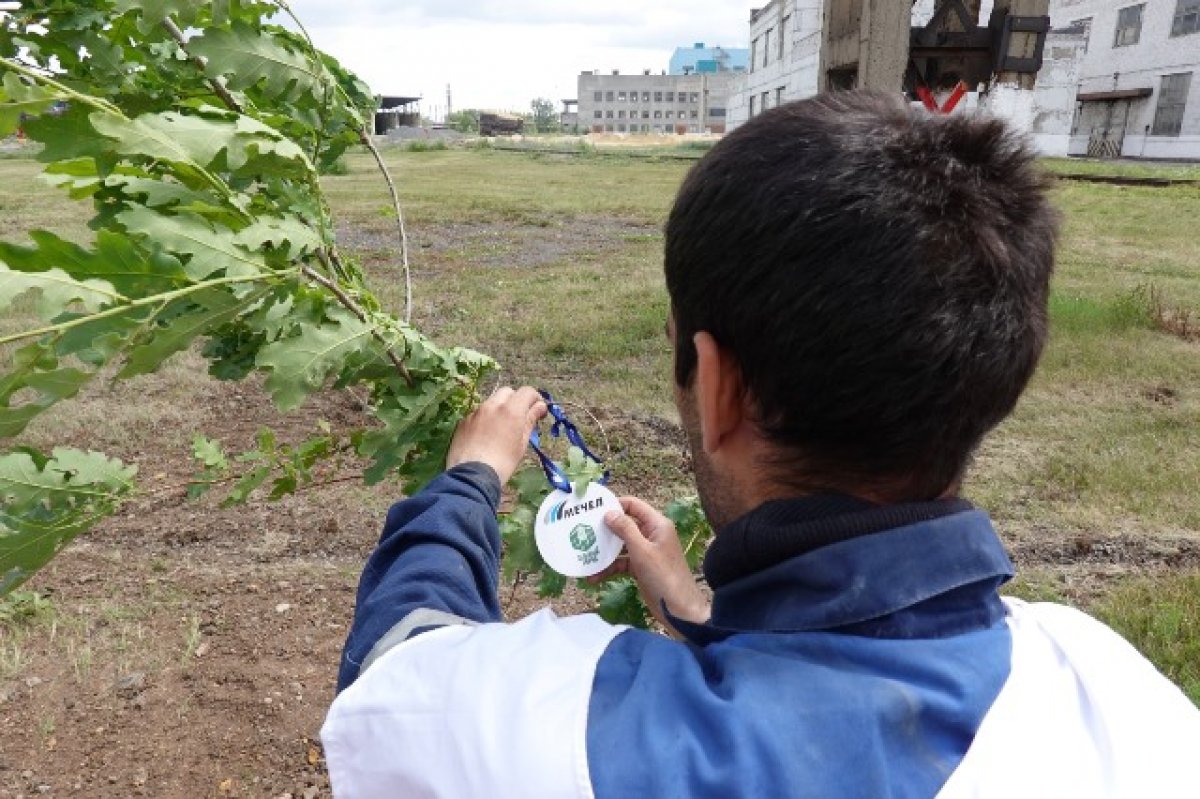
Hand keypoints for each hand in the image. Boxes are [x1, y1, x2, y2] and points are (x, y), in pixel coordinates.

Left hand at [446, 386, 546, 484]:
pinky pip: (478, 414)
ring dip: (500, 409)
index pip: (527, 391)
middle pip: (507, 392)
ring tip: (501, 429)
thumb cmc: (503, 462)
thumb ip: (530, 420)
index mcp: (511, 409)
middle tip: (520, 417)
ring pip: (491, 402)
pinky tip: (485, 437)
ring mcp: (475, 412)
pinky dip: (485, 419)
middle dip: (516, 400)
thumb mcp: (522, 443)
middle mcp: (492, 405)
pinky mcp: (463, 421)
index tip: (538, 411)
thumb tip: (540, 407)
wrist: (472, 475)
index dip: (535, 398)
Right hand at [592, 496, 710, 635]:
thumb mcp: (642, 550)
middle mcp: (651, 535)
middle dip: (605, 530)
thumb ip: (625, 529)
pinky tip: (594, 577)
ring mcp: (646, 552)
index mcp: (657, 525)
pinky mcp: (641, 568)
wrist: (678, 608)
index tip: (594, 510)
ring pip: (621, 546)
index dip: (615, 505)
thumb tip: (609, 513)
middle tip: (583, 531)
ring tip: (584, 556)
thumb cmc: (663, 575)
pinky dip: (609, 568)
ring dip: (604, 552)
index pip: (633, 505)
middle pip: (625, 525)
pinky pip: (622, 563)